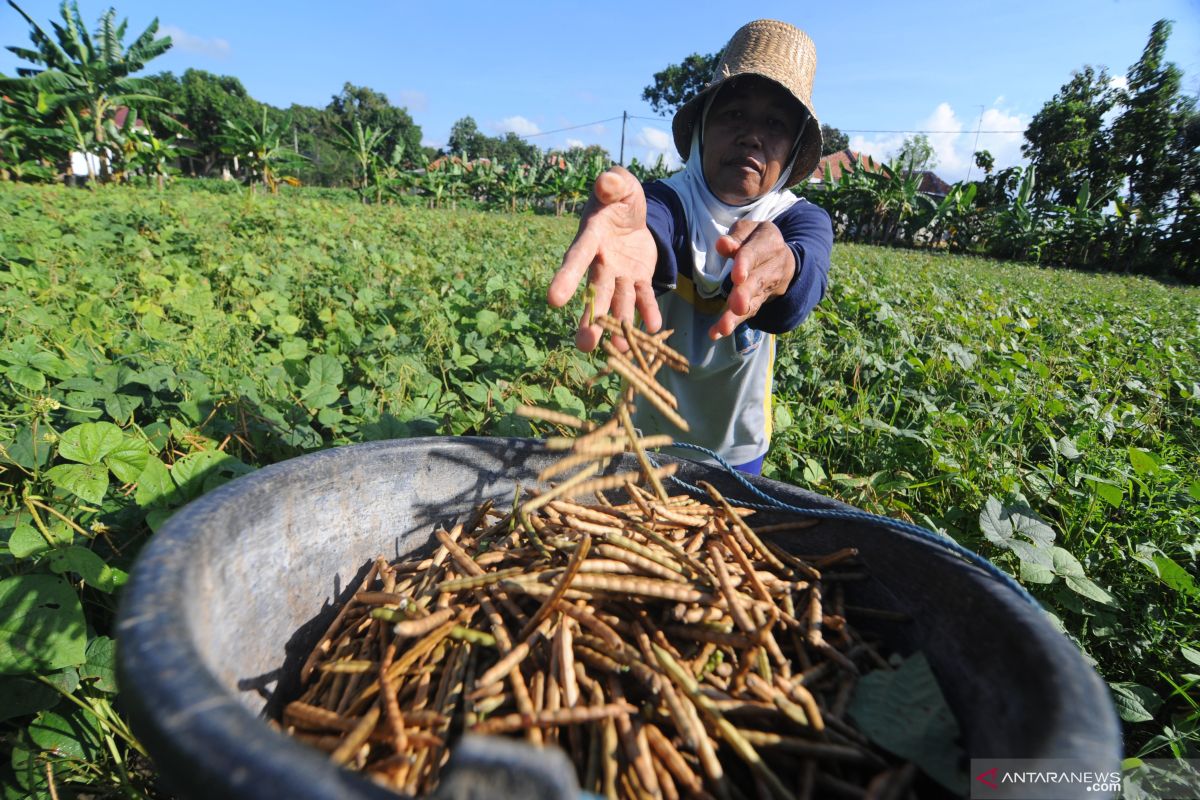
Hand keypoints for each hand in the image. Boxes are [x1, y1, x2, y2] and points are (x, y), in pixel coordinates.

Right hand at [547, 166, 660, 351]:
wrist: (631, 212)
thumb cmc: (617, 196)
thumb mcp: (619, 185)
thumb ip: (613, 183)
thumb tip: (607, 181)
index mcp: (591, 237)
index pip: (576, 259)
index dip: (565, 278)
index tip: (553, 300)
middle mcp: (600, 262)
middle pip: (593, 293)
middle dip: (589, 319)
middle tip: (585, 345)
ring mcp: (619, 274)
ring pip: (617, 303)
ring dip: (619, 326)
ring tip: (621, 351)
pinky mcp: (637, 279)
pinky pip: (643, 297)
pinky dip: (649, 311)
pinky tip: (655, 328)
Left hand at [708, 220, 795, 340]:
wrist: (783, 256)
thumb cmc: (757, 239)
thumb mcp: (749, 230)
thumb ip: (735, 237)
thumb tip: (721, 244)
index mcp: (768, 243)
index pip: (755, 254)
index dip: (745, 264)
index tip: (736, 276)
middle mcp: (772, 267)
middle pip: (758, 282)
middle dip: (746, 294)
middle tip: (736, 305)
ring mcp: (768, 288)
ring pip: (753, 302)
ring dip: (738, 316)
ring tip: (724, 327)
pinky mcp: (760, 302)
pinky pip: (748, 314)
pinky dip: (733, 324)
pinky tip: (716, 333)